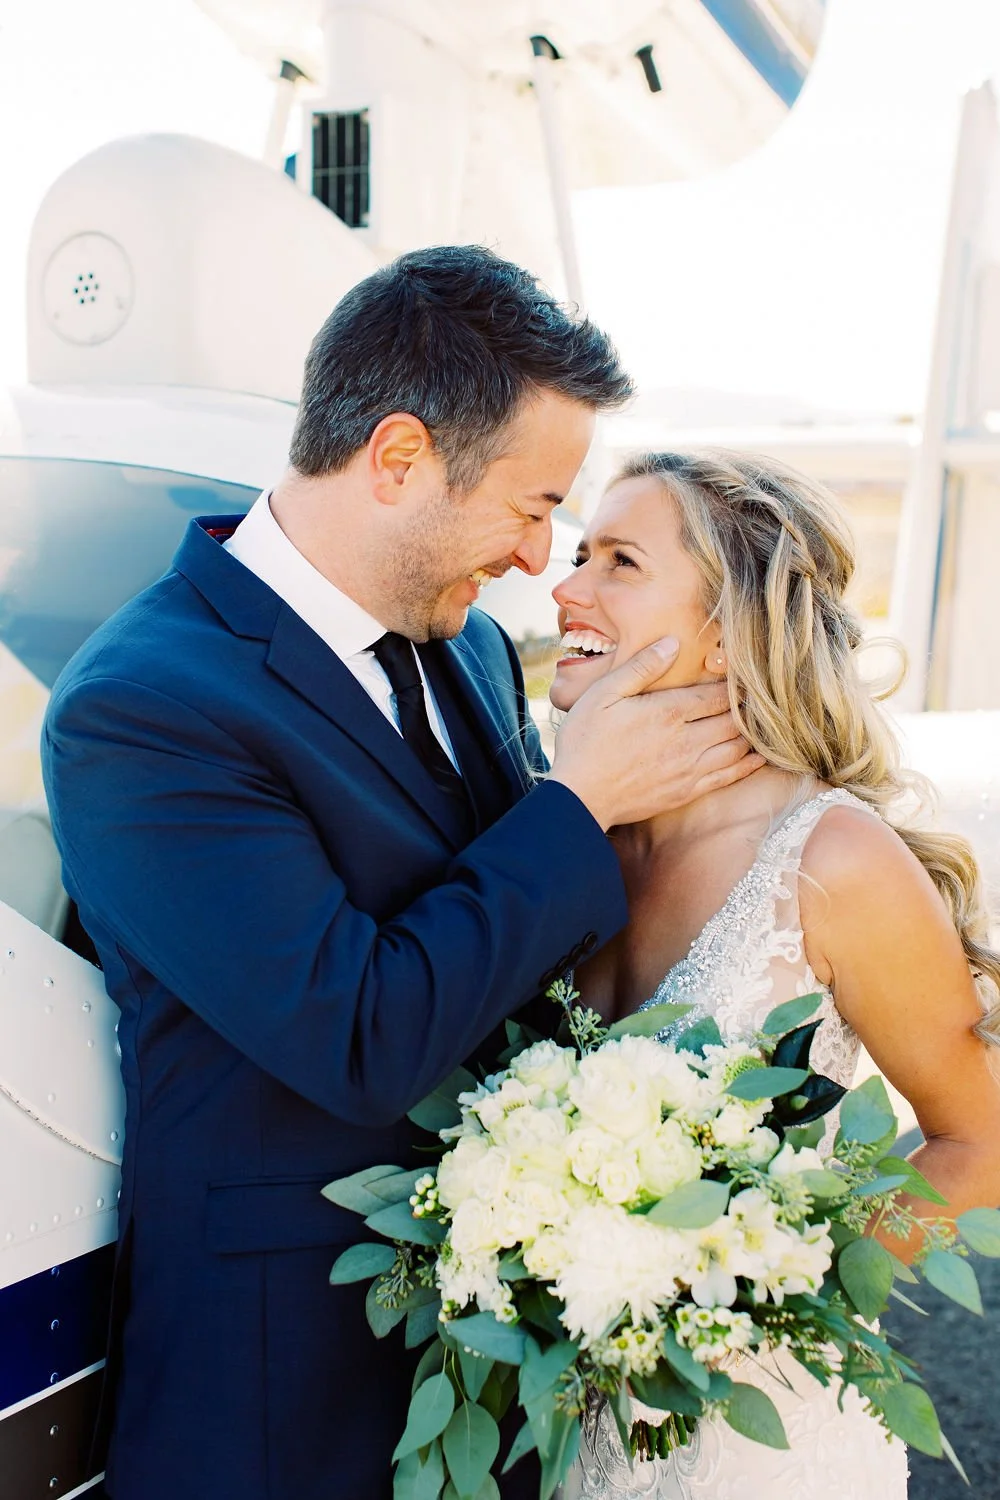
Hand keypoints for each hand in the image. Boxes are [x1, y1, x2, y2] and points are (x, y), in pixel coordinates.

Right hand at [547, 636, 764, 829]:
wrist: (578, 797)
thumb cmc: (585, 742)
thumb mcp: (604, 694)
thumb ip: (641, 667)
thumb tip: (673, 642)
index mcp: (668, 712)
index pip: (717, 695)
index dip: (736, 684)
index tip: (746, 675)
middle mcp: (686, 741)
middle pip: (733, 720)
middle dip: (748, 708)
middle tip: (761, 697)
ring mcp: (688, 769)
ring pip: (737, 748)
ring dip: (752, 734)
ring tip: (762, 722)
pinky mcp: (686, 792)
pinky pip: (728, 777)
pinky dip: (748, 765)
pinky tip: (757, 757)